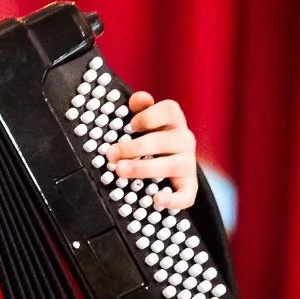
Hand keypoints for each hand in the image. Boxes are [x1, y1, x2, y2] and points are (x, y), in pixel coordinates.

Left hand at [103, 92, 197, 208]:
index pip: (170, 111)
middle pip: (163, 142)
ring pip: (170, 166)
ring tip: (120, 171)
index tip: (130, 125)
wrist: (172, 161)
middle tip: (111, 154)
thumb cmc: (151, 137)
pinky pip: (186, 195)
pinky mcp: (188, 185)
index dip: (150, 116)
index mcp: (173, 121)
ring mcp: (187, 163)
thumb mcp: (145, 120)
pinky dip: (173, 199)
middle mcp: (184, 140)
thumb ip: (141, 108)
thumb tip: (137, 99)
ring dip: (143, 169)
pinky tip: (156, 200)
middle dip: (134, 147)